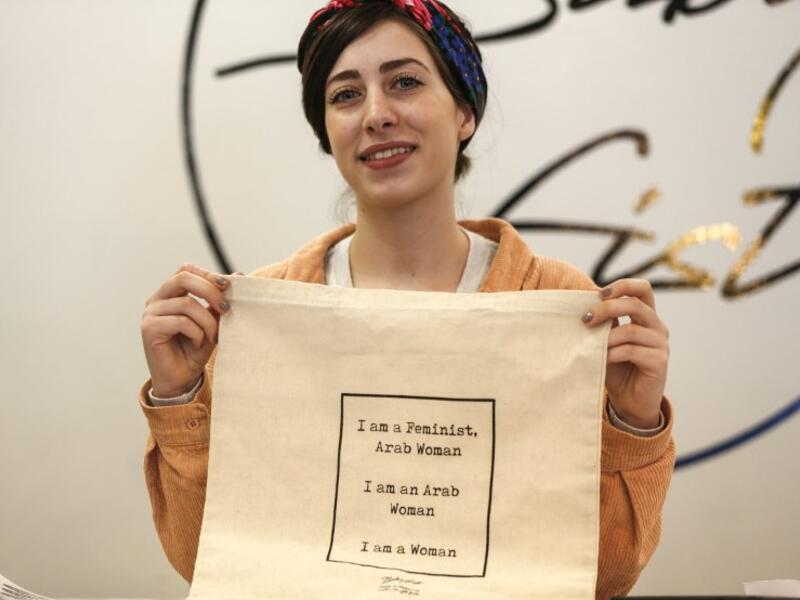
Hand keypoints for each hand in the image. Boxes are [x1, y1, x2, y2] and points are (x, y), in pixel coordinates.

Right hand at [141, 263, 239, 397]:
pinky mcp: (149, 328)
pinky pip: (181, 321)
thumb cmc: (195, 349)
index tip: (227, 286)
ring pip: (187, 303)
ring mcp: (150, 313)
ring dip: (207, 321)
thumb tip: (238, 274)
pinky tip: (197, 343)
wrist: (182, 379)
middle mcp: (157, 299)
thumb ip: (218, 301)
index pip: (186, 269)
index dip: (208, 274)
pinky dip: (197, 333)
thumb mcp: (212, 322)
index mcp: (170, 293)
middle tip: (225, 308)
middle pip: (183, 278)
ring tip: (211, 336)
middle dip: (210, 291)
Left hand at [582, 278, 668, 428]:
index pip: (642, 289)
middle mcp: (657, 327)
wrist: (629, 401)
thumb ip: (604, 322)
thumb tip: (586, 299)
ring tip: (590, 345)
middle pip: (635, 304)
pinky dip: (612, 354)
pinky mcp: (660, 363)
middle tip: (586, 319)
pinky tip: (602, 359)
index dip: (621, 285)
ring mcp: (661, 345)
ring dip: (606, 337)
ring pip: (632, 330)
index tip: (597, 295)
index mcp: (646, 316)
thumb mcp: (606, 340)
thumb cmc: (616, 368)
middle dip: (607, 308)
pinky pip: (632, 351)